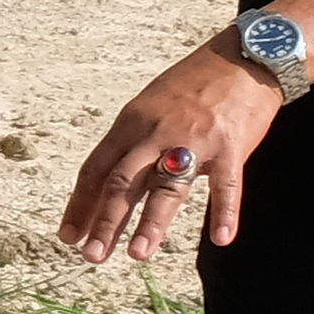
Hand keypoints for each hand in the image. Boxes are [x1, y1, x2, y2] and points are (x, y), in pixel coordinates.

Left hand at [59, 42, 280, 261]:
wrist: (244, 57)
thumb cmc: (192, 86)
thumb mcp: (147, 107)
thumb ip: (129, 145)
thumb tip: (105, 184)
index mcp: (130, 124)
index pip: (95, 169)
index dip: (79, 205)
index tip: (68, 236)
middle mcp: (155, 133)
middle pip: (122, 182)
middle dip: (105, 222)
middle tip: (92, 255)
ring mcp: (193, 140)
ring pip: (166, 187)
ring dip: (151, 224)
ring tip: (137, 254)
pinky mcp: (230, 146)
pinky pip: (226, 185)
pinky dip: (224, 213)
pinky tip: (221, 238)